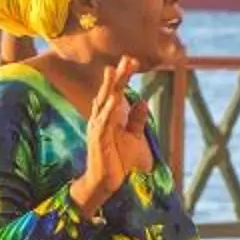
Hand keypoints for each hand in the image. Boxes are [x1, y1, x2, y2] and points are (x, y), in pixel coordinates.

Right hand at [69, 56, 154, 215]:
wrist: (105, 182)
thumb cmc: (117, 160)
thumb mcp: (133, 137)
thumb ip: (136, 120)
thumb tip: (142, 102)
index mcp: (109, 116)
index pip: (116, 92)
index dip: (124, 77)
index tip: (133, 60)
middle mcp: (101, 118)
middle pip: (110, 92)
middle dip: (119, 75)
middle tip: (128, 58)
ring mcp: (97, 127)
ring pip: (104, 102)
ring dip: (111, 86)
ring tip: (117, 70)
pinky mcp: (97, 138)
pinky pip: (103, 121)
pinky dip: (109, 109)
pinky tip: (114, 98)